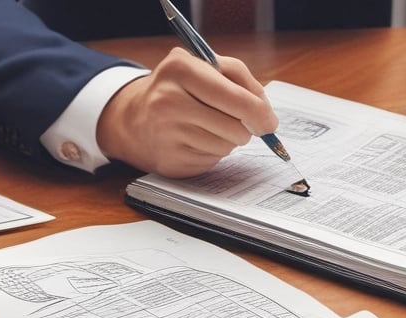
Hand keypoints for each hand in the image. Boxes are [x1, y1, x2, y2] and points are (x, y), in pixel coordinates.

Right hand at [96, 47, 278, 177]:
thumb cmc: (181, 88)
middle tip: (240, 124)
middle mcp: (168, 100)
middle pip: (235, 127)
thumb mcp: (206, 67)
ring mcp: (166, 133)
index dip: (260, 113)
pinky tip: (196, 141)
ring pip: (226, 146)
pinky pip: (212, 161)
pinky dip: (212, 152)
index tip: (270, 122)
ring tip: (209, 127)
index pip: (235, 98)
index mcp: (180, 68)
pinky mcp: (169, 160)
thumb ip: (241, 79)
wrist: (135, 117)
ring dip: (228, 140)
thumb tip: (266, 115)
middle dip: (245, 128)